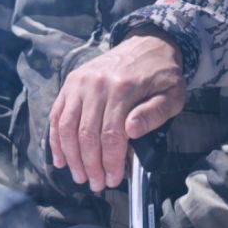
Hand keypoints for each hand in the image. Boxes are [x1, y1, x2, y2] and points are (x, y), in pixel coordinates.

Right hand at [48, 33, 184, 192]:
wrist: (149, 43)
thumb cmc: (162, 74)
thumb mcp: (172, 94)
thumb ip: (154, 113)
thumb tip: (132, 131)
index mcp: (123, 88)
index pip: (111, 135)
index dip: (111, 161)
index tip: (114, 180)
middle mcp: (97, 83)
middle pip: (86, 134)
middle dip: (90, 165)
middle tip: (96, 184)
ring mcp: (80, 81)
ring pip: (67, 126)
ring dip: (71, 157)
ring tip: (79, 176)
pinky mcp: (71, 81)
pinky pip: (57, 114)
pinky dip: (56, 139)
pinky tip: (61, 158)